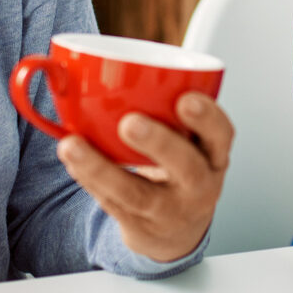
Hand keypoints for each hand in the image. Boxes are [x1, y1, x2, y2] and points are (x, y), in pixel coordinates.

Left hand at [55, 94, 232, 262]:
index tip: (187, 98)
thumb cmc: (178, 168)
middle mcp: (197, 186)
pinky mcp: (138, 226)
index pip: (221, 135)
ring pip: (136, 193)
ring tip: (73, 145)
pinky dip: (87, 179)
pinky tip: (71, 161)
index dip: (208, 118)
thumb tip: (108, 63)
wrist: (175, 229)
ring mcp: (168, 210)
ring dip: (101, 168)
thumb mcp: (190, 142)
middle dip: (158, 143)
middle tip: (130, 122)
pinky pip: (110, 204)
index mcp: (213, 156)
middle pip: (186, 167)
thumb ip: (169, 109)